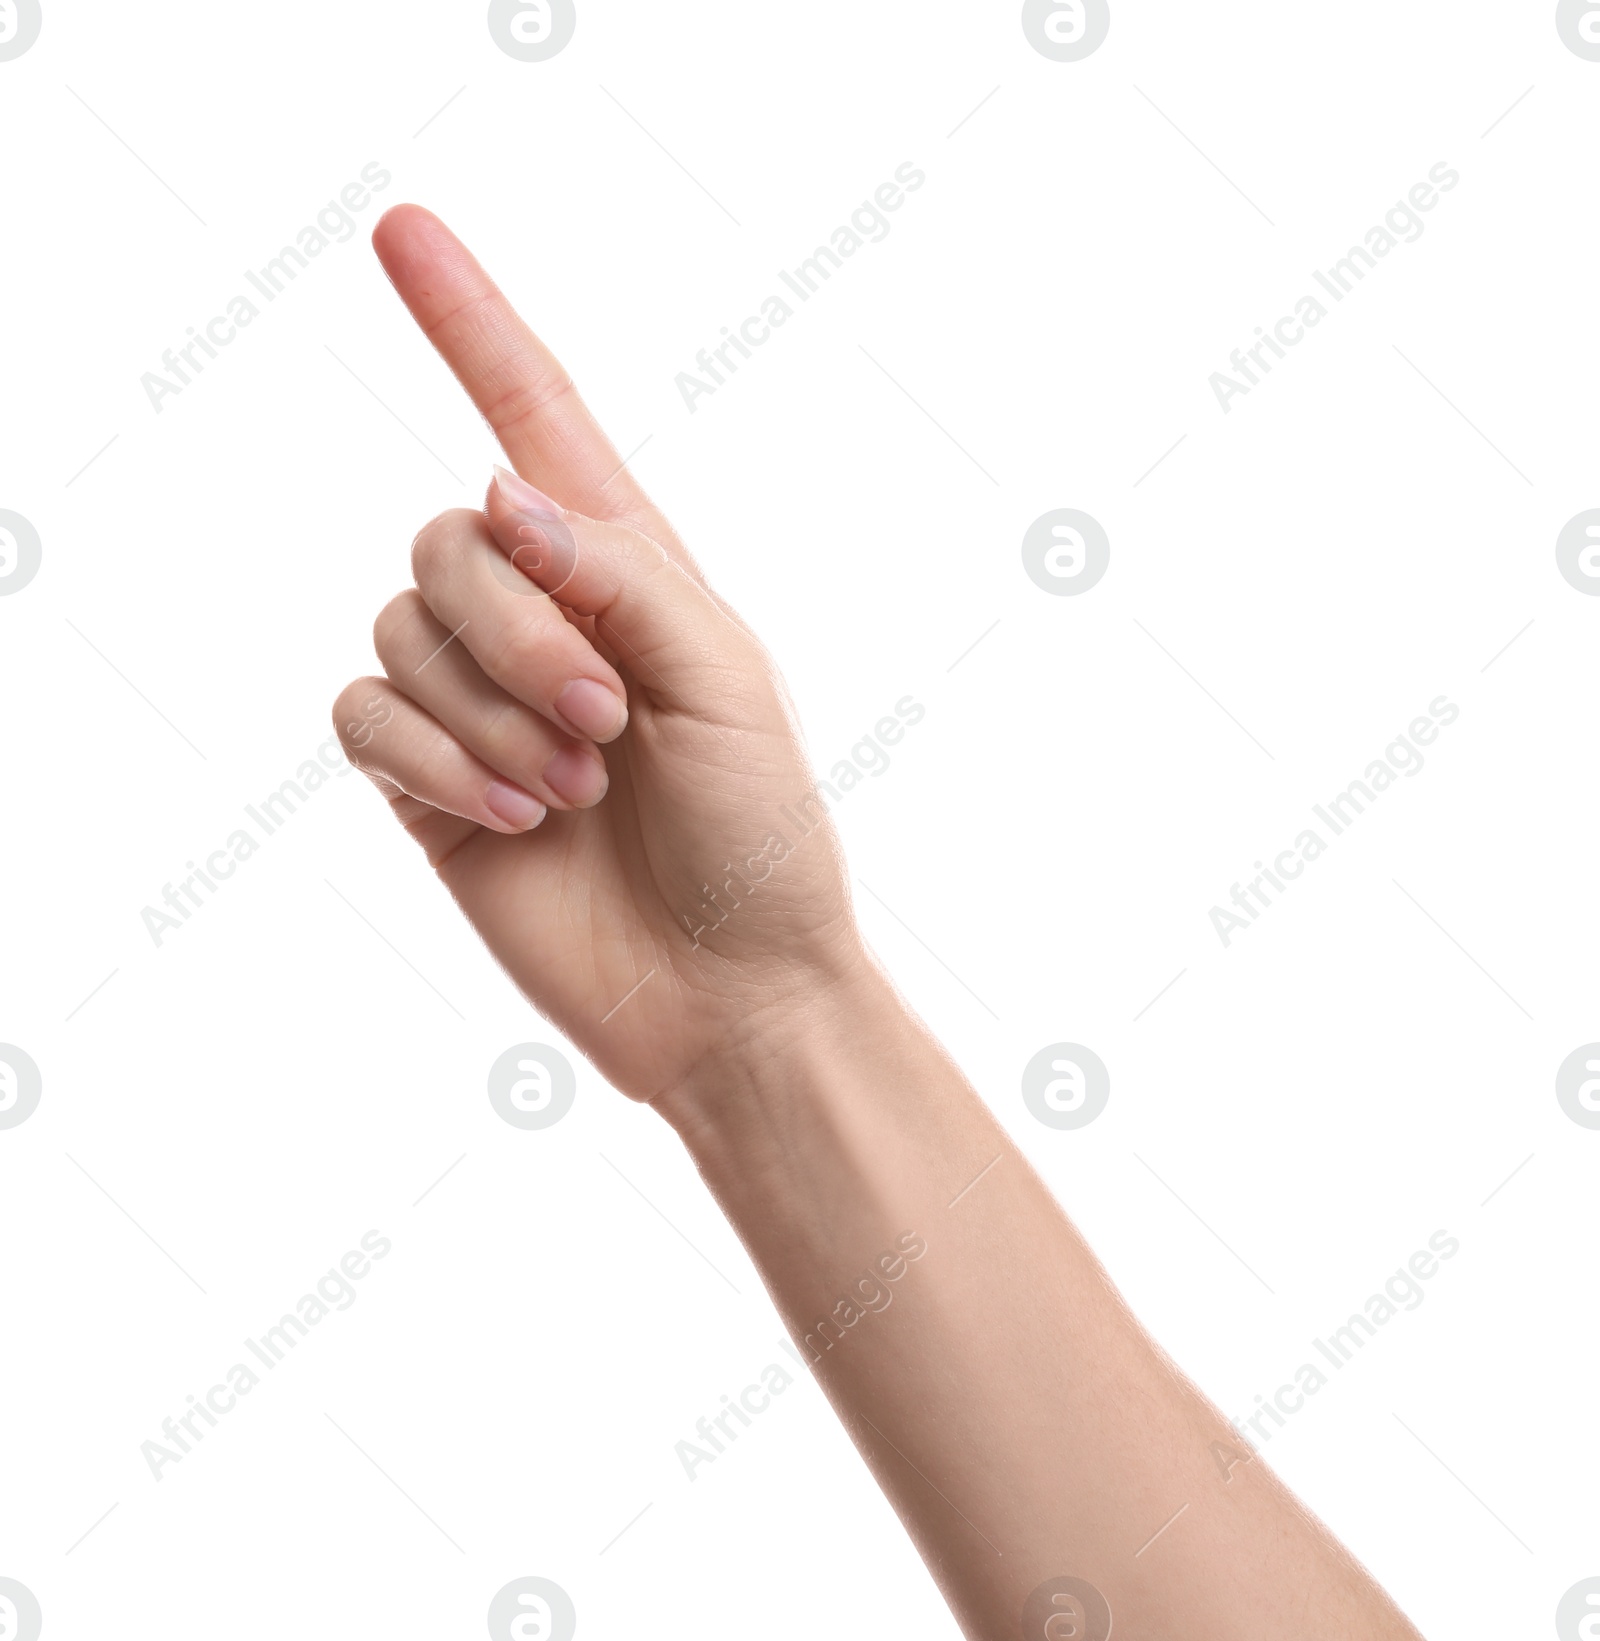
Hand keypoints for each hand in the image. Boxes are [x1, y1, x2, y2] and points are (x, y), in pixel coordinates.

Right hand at [334, 206, 862, 1101]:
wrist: (729, 991)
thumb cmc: (759, 835)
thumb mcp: (725, 682)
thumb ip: (619, 575)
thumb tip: (499, 497)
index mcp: (625, 572)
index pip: (533, 421)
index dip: (470, 324)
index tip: (401, 231)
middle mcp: (540, 619)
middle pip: (448, 538)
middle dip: (519, 628)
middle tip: (605, 721)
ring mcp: (475, 700)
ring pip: (401, 628)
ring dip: (490, 709)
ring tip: (579, 787)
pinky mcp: (426, 781)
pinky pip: (364, 718)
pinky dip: (435, 759)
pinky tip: (514, 816)